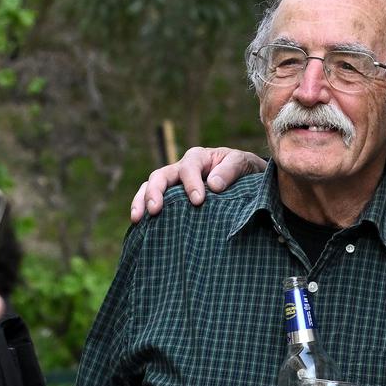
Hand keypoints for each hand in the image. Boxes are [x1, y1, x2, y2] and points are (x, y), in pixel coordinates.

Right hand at [129, 146, 267, 222]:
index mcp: (199, 158)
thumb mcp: (243, 163)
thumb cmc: (244, 170)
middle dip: (155, 192)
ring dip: (141, 201)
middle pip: (161, 176)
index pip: (189, 168)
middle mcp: (181, 169)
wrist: (247, 180)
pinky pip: (152, 202)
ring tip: (138, 219)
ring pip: (150, 187)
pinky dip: (144, 211)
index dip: (191, 183)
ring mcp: (174, 185)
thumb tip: (213, 185)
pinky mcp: (172, 200)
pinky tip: (139, 227)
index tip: (198, 201)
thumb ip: (230, 170)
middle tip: (155, 210)